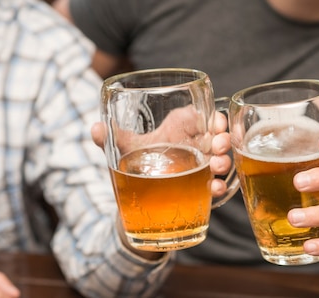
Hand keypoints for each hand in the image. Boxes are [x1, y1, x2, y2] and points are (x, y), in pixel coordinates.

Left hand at [92, 111, 232, 197]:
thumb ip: (111, 138)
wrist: (136, 201)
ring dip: (224, 162)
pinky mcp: (201, 188)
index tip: (217, 123)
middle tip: (218, 146)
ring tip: (217, 167)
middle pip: (216, 137)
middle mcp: (193, 145)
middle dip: (223, 140)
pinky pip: (215, 186)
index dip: (215, 118)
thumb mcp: (125, 149)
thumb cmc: (136, 164)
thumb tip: (94, 128)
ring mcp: (199, 167)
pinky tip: (214, 189)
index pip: (203, 116)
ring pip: (220, 160)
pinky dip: (218, 188)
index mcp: (179, 128)